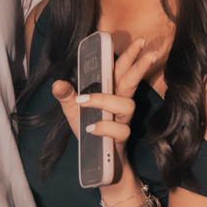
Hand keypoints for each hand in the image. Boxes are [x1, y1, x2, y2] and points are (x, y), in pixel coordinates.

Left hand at [51, 34, 161, 188]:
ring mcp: (122, 123)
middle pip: (131, 82)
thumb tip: (57, 83)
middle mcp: (120, 106)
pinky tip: (90, 128)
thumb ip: (67, 97)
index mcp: (111, 94)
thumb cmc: (91, 135)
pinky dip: (103, 127)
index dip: (129, 56)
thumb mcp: (74, 113)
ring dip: (105, 100)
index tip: (139, 41)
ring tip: (85, 101)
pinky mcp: (121, 141)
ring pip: (126, 106)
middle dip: (138, 66)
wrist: (100, 166)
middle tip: (149, 52)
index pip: (121, 71)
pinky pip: (118, 131)